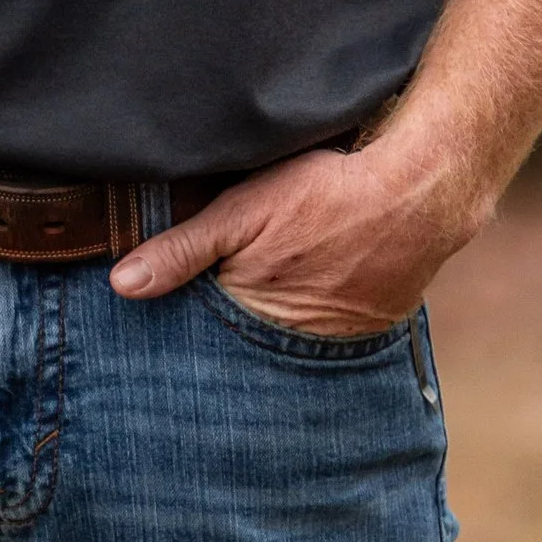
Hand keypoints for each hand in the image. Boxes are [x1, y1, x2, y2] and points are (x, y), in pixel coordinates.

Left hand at [107, 131, 487, 332]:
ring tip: (257, 314)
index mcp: (253, 315)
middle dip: (222, 343)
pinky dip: (309, 327)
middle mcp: (291, 344)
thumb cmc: (325, 192)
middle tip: (208, 327)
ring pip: (281, 348)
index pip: (202, 338)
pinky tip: (307, 298)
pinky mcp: (365, 334)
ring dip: (267, 338)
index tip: (157, 336)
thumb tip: (121, 286)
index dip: (183, 329)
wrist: (420, 193)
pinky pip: (323, 342)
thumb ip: (182, 248)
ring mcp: (333, 345)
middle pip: (241, 349)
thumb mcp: (243, 209)